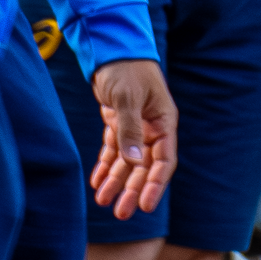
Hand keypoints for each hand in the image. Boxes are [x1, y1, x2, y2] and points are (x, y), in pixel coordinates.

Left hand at [86, 58, 179, 218]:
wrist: (111, 46)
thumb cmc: (126, 68)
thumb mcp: (128, 98)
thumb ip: (130, 129)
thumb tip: (135, 161)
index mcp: (163, 122)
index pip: (163, 160)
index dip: (155, 185)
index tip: (146, 206)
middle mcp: (152, 128)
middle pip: (144, 166)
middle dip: (133, 189)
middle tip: (121, 213)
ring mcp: (135, 126)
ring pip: (127, 161)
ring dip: (116, 181)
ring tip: (103, 201)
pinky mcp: (118, 123)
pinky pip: (113, 150)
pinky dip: (105, 165)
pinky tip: (97, 181)